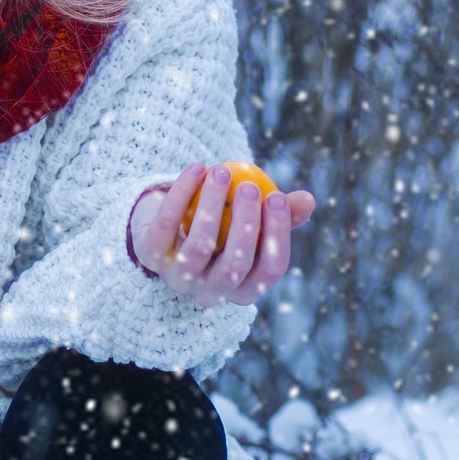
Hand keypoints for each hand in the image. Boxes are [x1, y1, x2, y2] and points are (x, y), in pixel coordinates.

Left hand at [128, 163, 317, 307]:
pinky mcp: (150, 257)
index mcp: (243, 288)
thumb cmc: (222, 224)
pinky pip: (167, 224)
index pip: (269, 270)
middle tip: (251, 189)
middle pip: (235, 265)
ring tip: (222, 172)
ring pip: (199, 247)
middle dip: (247, 225)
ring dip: (212, 207)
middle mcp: (211, 292)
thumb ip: (278, 213)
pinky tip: (197, 167)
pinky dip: (181, 193)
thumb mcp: (251, 218)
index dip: (278, 236)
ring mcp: (178, 278)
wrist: (165, 224)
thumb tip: (308, 200)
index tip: (278, 198)